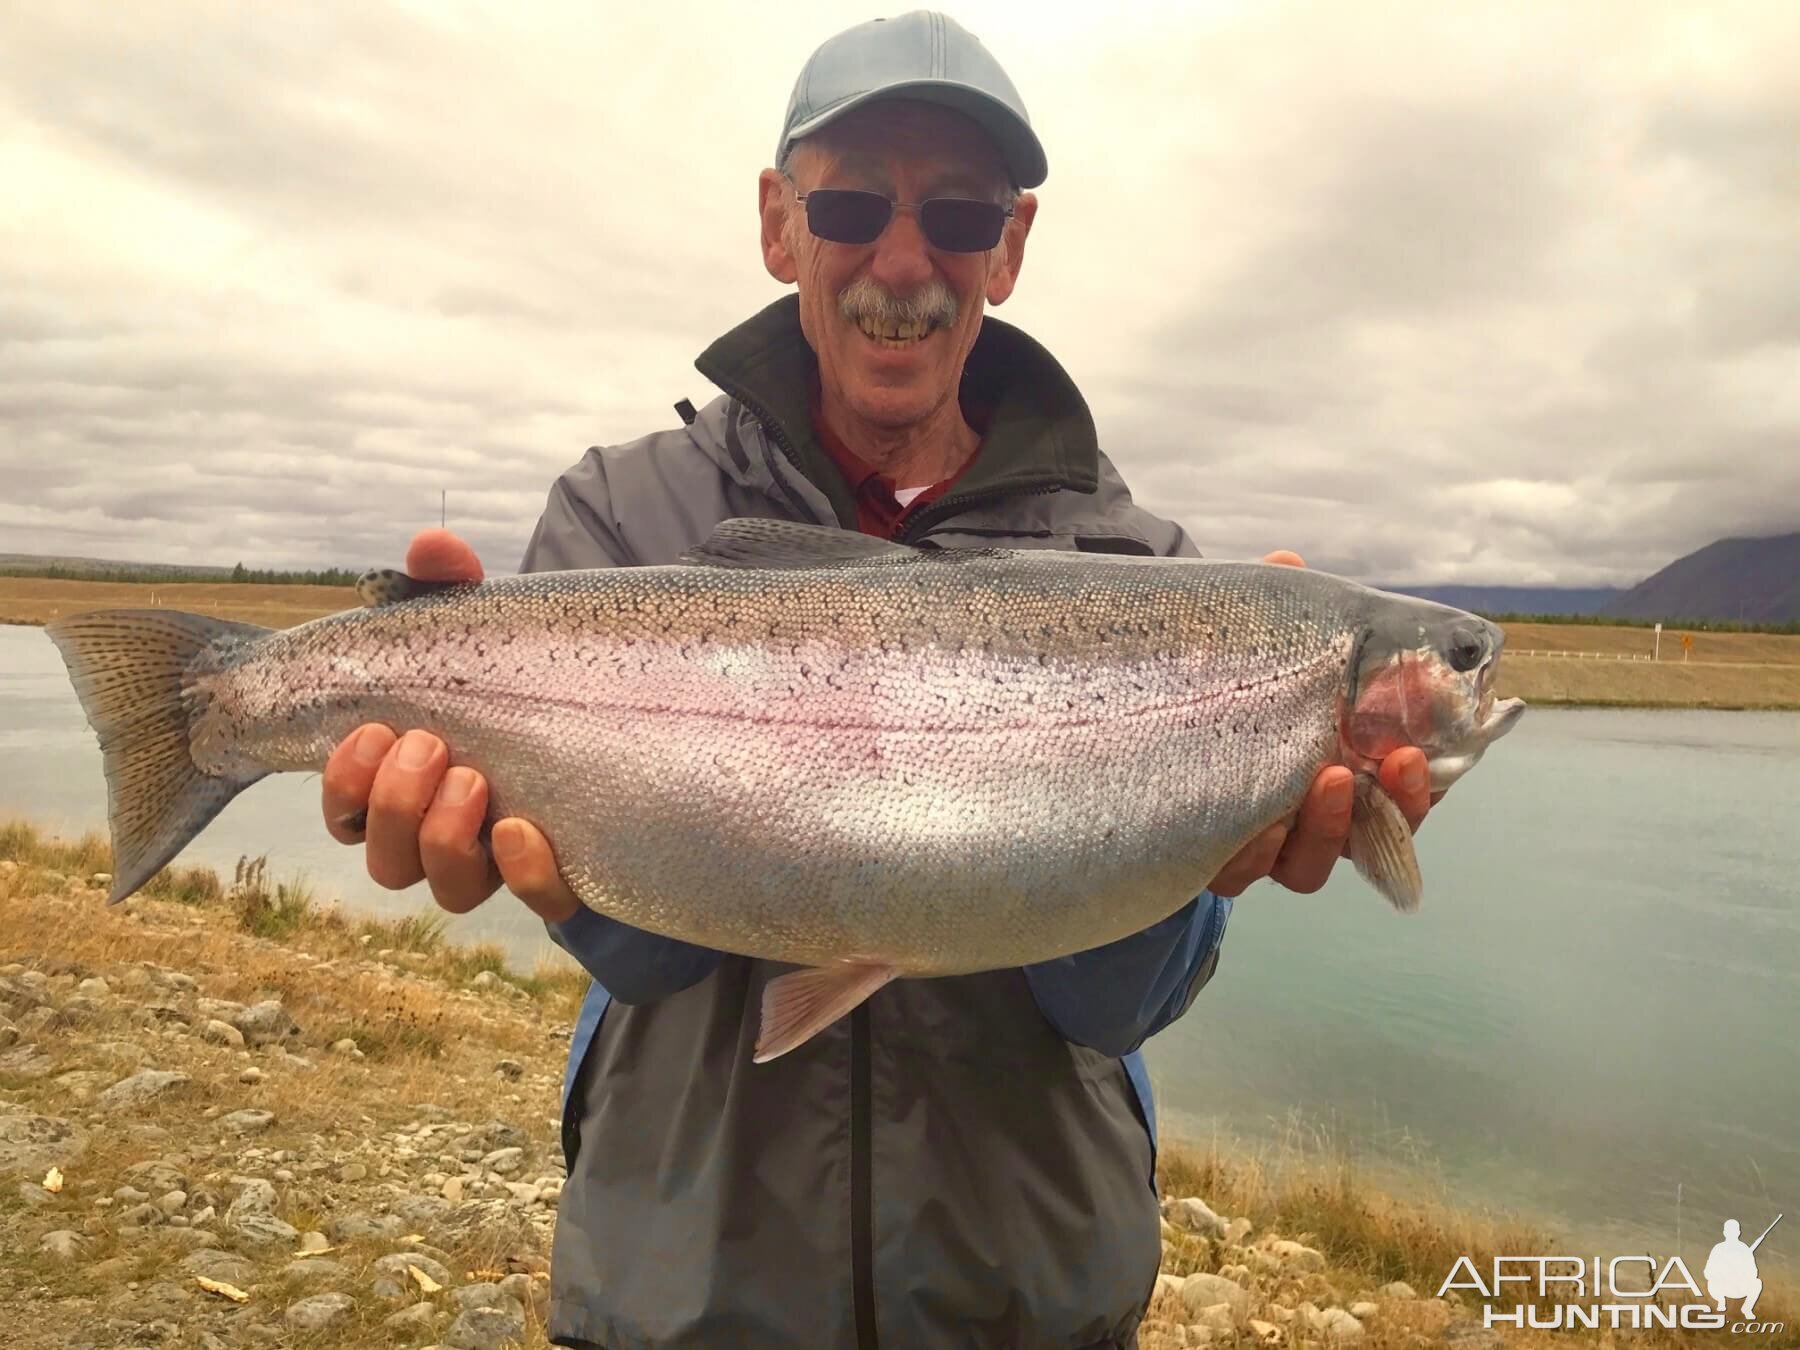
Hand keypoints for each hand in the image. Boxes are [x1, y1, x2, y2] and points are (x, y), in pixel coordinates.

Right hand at [319, 529, 581, 923]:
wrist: (616, 713)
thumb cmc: (523, 679)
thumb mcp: (484, 630)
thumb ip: (451, 589)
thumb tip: (434, 545)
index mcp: (408, 788)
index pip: (347, 817)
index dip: (344, 787)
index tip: (370, 731)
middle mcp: (444, 835)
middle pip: (388, 861)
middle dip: (393, 806)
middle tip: (426, 743)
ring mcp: (504, 861)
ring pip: (448, 889)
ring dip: (443, 839)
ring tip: (471, 778)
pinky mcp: (566, 871)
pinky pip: (539, 899)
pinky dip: (524, 874)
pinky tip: (524, 829)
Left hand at [1207, 549, 1442, 898]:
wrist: (1129, 725)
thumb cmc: (1212, 689)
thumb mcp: (1244, 650)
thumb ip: (1273, 615)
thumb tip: (1286, 559)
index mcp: (1335, 772)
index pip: (1397, 794)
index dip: (1418, 788)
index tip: (1418, 754)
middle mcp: (1305, 820)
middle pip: (1369, 840)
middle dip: (1393, 809)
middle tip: (1394, 763)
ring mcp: (1259, 847)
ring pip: (1307, 866)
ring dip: (1328, 830)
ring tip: (1327, 779)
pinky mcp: (1207, 863)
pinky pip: (1239, 876)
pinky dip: (1252, 853)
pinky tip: (1255, 826)